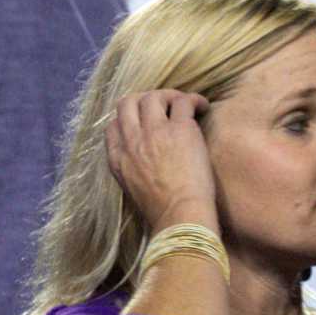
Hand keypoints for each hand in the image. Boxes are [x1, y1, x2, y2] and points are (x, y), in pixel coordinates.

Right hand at [106, 89, 218, 231]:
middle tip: (164, 107)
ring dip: (170, 96)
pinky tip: (202, 107)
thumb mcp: (132, 191)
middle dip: (144, 100)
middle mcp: (131, 141)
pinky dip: (194, 99)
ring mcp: (154, 132)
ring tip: (186, 105)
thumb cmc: (161, 213)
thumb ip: (131, 170)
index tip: (145, 124)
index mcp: (117, 159)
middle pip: (128, 102)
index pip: (113, 125)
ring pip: (153, 96)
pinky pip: (183, 101)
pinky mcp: (180, 129)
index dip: (128, 119)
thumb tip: (145, 162)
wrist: (179, 218)